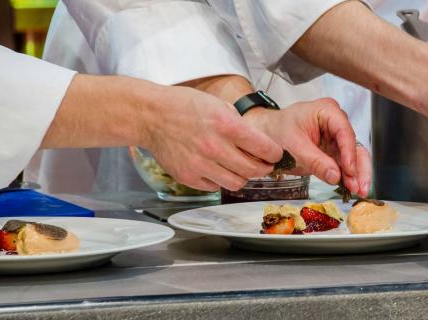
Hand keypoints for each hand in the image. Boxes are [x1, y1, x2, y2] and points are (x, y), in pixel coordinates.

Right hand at [141, 86, 282, 190]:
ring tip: (240, 168)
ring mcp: (201, 165)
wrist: (152, 116)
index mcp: (226, 125)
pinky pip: (215, 187)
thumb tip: (257, 142)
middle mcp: (215, 147)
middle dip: (264, 168)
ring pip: (237, 183)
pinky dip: (220, 180)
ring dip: (243, 176)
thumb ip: (239, 124)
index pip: (264, 148)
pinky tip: (217, 169)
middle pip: (254, 170)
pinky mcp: (188, 177)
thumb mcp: (218, 104)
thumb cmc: (185, 106)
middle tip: (263, 165)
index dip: (274, 154)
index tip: (276, 155)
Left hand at [244, 98, 371, 196]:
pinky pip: (344, 165)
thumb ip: (315, 161)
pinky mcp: (332, 152)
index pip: (344, 131)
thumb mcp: (293, 146)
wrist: (264, 135)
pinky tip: (351, 189)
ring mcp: (335, 138)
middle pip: (354, 145)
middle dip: (358, 167)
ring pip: (353, 157)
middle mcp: (336, 123)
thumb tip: (335, 176)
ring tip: (358, 191)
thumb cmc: (275, 131)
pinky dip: (348, 177)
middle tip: (360, 186)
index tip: (350, 170)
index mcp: (327, 111)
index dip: (349, 152)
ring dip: (356, 175)